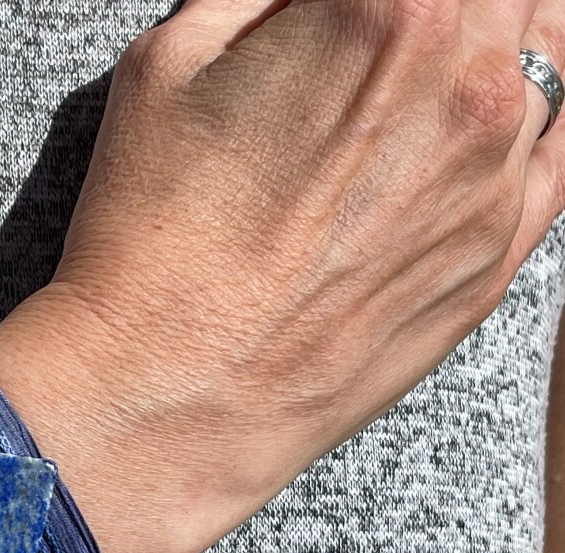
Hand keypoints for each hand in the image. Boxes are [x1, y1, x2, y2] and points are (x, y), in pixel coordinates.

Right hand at [0, 0, 564, 552]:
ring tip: (416, 73)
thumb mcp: (168, 63)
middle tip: (386, 36)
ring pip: (541, 59)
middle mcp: (469, 85)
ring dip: (486, 46)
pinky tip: (465, 126)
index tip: (343, 13)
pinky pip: (551, 154)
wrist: (171, 390)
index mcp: (390, 8)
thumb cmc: (151, 238)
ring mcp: (497, 179)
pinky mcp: (498, 259)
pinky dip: (519, 122)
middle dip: (438, 10)